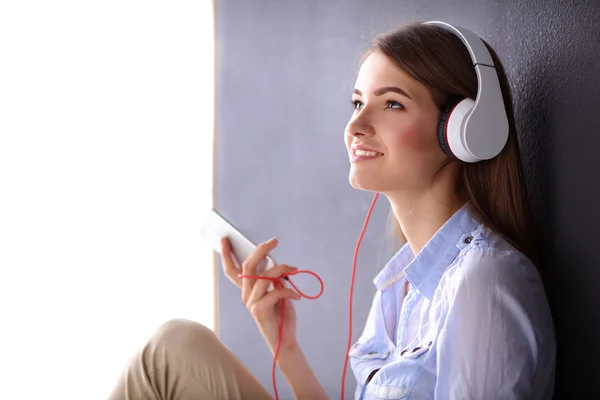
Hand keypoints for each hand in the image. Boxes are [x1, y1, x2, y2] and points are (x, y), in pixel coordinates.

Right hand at [221, 236, 300, 354]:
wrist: (285, 339)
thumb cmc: (281, 314)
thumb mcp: (277, 290)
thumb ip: (273, 278)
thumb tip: (274, 262)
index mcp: (247, 289)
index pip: (231, 269)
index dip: (227, 254)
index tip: (225, 238)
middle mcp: (245, 295)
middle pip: (247, 266)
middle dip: (260, 250)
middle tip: (274, 241)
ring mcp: (251, 303)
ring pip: (263, 276)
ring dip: (281, 269)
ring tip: (294, 269)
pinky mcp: (259, 311)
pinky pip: (275, 292)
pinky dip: (288, 290)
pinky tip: (296, 295)